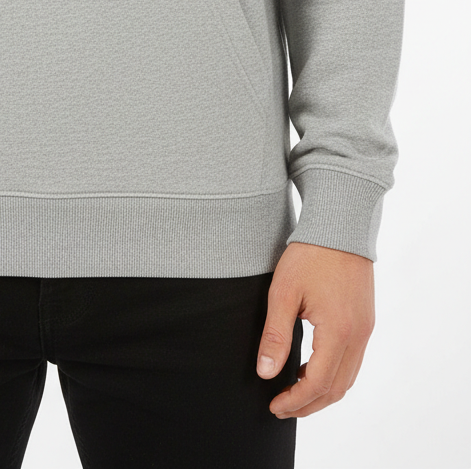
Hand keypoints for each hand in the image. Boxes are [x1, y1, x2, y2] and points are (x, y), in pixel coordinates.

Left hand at [256, 240, 375, 418]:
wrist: (340, 225)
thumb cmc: (310, 254)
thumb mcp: (283, 293)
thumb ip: (276, 335)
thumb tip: (266, 373)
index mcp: (338, 331)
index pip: (318, 383)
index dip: (295, 401)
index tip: (275, 406)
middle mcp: (359, 335)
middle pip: (337, 388)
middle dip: (309, 404)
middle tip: (282, 408)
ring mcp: (366, 328)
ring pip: (348, 377)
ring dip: (322, 392)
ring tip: (294, 393)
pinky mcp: (366, 320)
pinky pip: (353, 360)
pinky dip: (334, 374)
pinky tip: (313, 369)